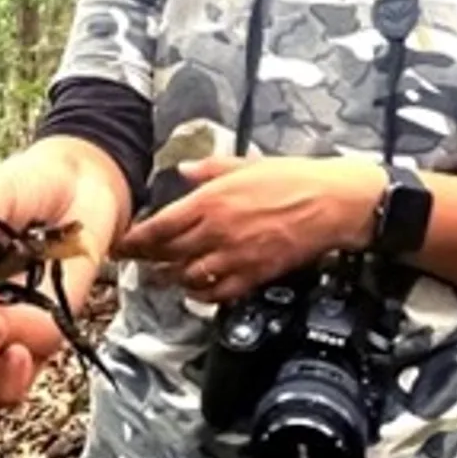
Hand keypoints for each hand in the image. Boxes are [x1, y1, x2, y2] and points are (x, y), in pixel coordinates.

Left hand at [114, 154, 384, 302]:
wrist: (332, 202)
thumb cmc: (294, 179)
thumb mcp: (245, 163)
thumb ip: (209, 169)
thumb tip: (184, 170)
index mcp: (211, 201)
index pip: (159, 227)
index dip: (136, 240)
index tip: (124, 245)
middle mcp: (217, 232)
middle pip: (168, 255)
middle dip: (147, 261)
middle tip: (136, 264)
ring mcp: (235, 256)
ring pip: (189, 278)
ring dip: (172, 279)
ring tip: (161, 277)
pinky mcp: (255, 275)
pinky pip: (218, 293)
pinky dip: (202, 294)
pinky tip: (196, 290)